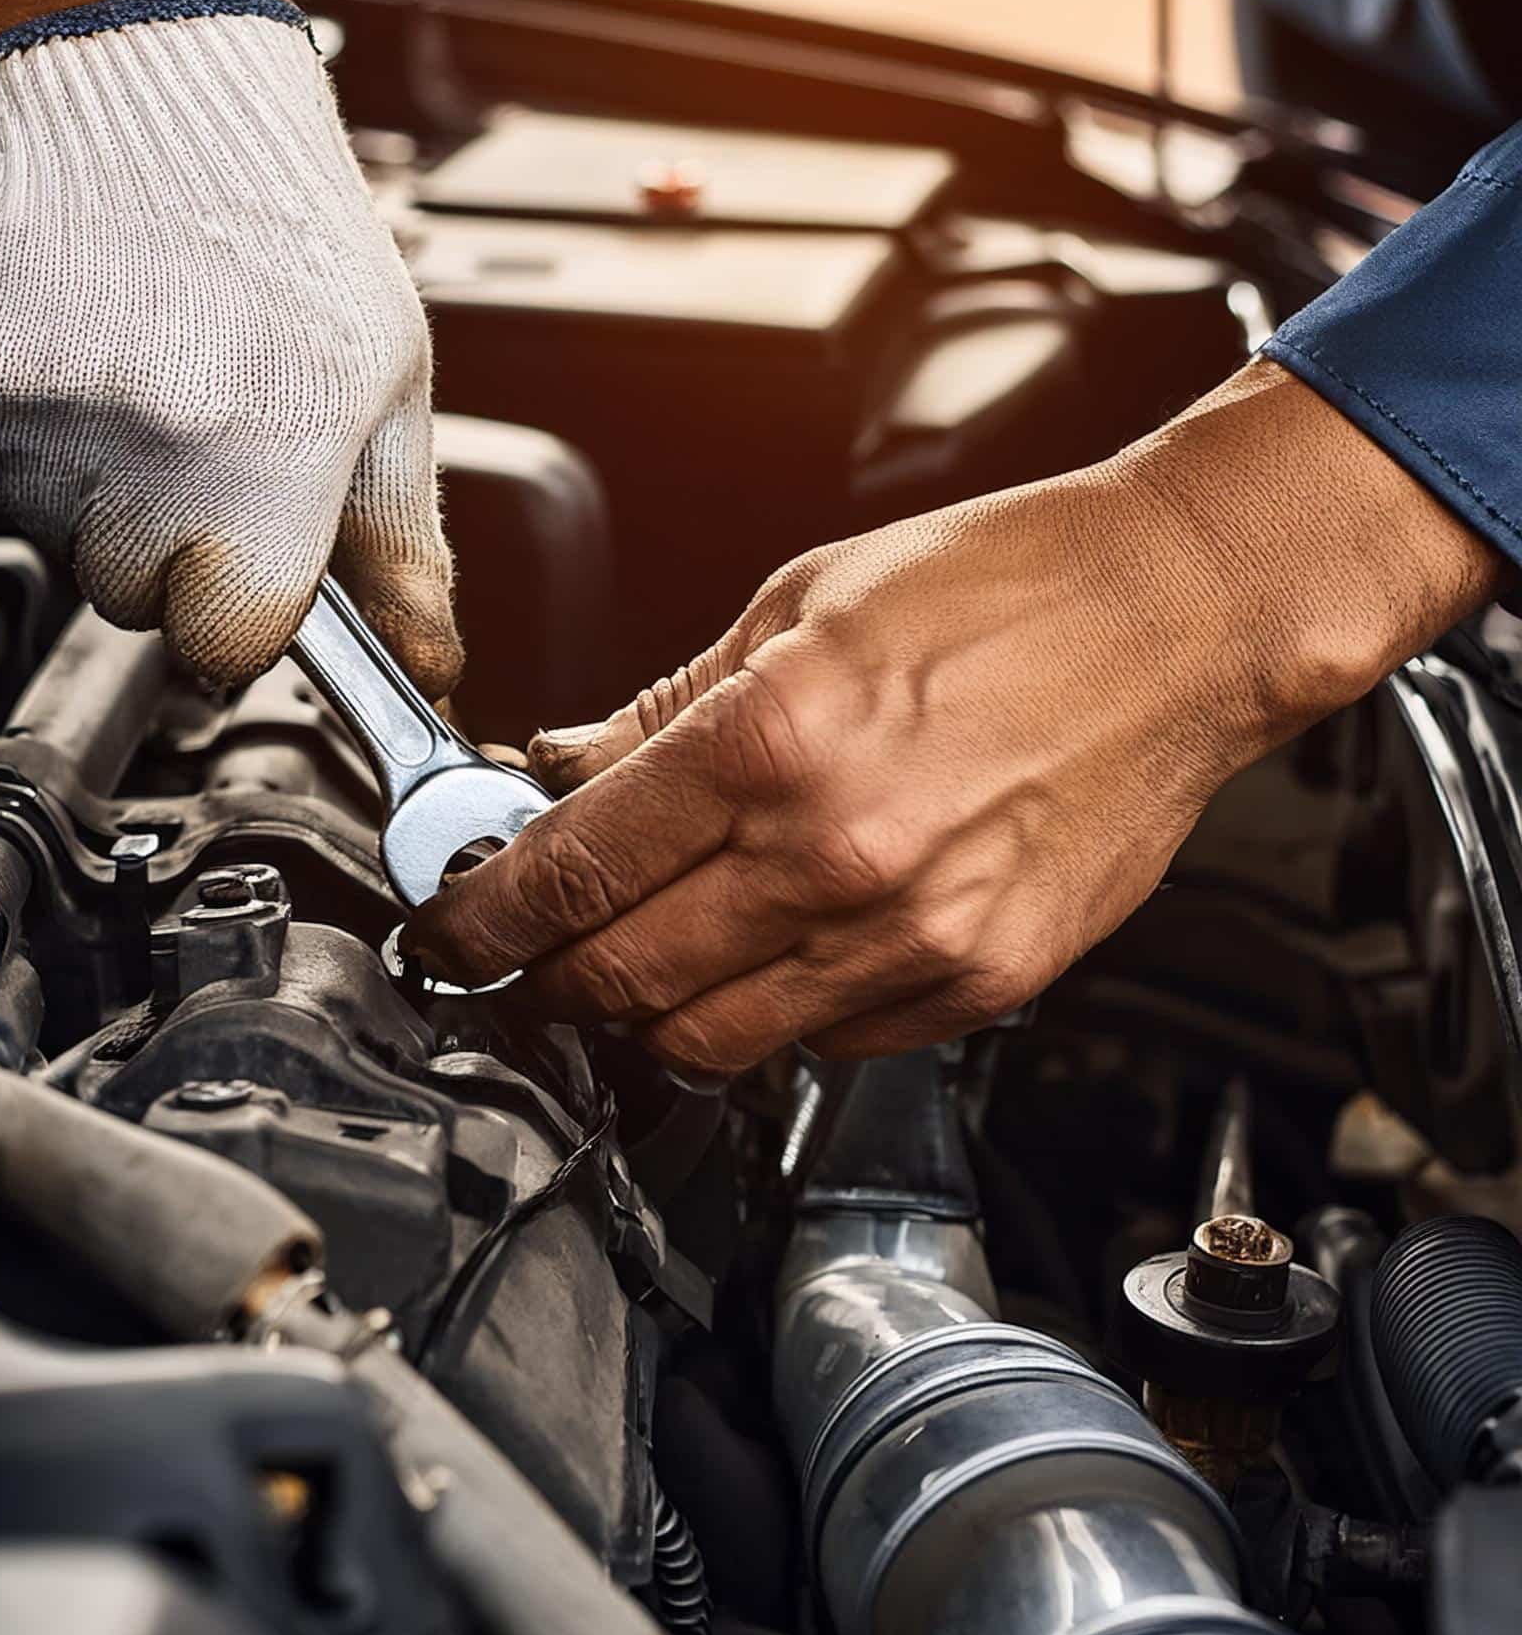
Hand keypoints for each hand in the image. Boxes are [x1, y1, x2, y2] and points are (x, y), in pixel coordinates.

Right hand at [0, 0, 457, 691]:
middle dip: (163, 548)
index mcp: (272, 459)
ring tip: (137, 382)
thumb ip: (402, 547)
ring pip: (51, 545)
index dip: (238, 620)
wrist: (153, 95)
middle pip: (130, 600)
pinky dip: (5, 447)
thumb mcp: (385, 393)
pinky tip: (67, 368)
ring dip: (88, 496)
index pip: (225, 645)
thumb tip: (425, 664)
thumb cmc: (288, 239)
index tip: (244, 579)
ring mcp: (42, 420)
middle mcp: (151, 448)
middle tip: (196, 439)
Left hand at [405, 363, 1502, 1072]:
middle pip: (621, 982)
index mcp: (771, 739)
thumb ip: (663, 710)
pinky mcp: (979, 982)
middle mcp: (835, 854)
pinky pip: (828, 1046)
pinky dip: (774, 1014)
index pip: (570, 873)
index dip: (483, 920)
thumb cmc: (1004, 589)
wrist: (1180, 620)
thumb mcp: (797, 605)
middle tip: (533, 954)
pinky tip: (779, 950)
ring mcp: (913, 935)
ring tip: (647, 958)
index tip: (454, 932)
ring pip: (713, 1041)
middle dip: (549, 981)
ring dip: (651, 1014)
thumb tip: (559, 773)